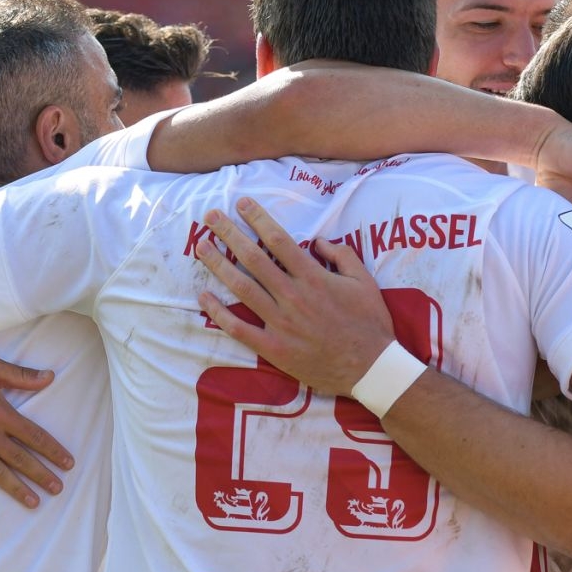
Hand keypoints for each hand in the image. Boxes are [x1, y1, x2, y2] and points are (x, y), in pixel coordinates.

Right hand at [0, 356, 73, 523]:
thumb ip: (22, 375)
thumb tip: (51, 376)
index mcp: (1, 413)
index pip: (34, 436)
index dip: (53, 451)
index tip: (68, 464)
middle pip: (20, 459)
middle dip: (42, 475)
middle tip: (58, 489)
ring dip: (17, 490)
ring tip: (34, 503)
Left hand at [193, 198, 395, 396]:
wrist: (370, 368)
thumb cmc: (369, 323)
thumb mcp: (364, 281)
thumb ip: (342, 255)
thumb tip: (317, 241)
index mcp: (313, 277)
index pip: (278, 241)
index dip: (258, 219)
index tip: (242, 204)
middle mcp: (292, 296)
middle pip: (253, 258)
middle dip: (229, 234)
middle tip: (210, 217)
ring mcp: (280, 322)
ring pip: (242, 288)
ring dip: (218, 265)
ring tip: (201, 247)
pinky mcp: (273, 348)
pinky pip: (240, 328)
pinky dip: (219, 313)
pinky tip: (204, 296)